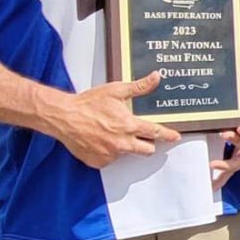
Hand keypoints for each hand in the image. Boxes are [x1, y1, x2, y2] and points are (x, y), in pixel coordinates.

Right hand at [50, 71, 179, 167]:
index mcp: (129, 125)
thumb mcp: (116, 90)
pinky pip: (110, 160)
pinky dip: (108, 152)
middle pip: (147, 150)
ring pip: (127, 154)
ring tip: (110, 133)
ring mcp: (110, 154)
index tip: (175, 137)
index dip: (167, 135)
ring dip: (124, 146)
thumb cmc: (88, 103)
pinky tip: (100, 140)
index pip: (155, 132)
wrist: (64, 116)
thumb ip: (139, 87)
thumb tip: (156, 77)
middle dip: (147, 144)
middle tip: (139, 135)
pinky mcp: (98, 162)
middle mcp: (122, 143)